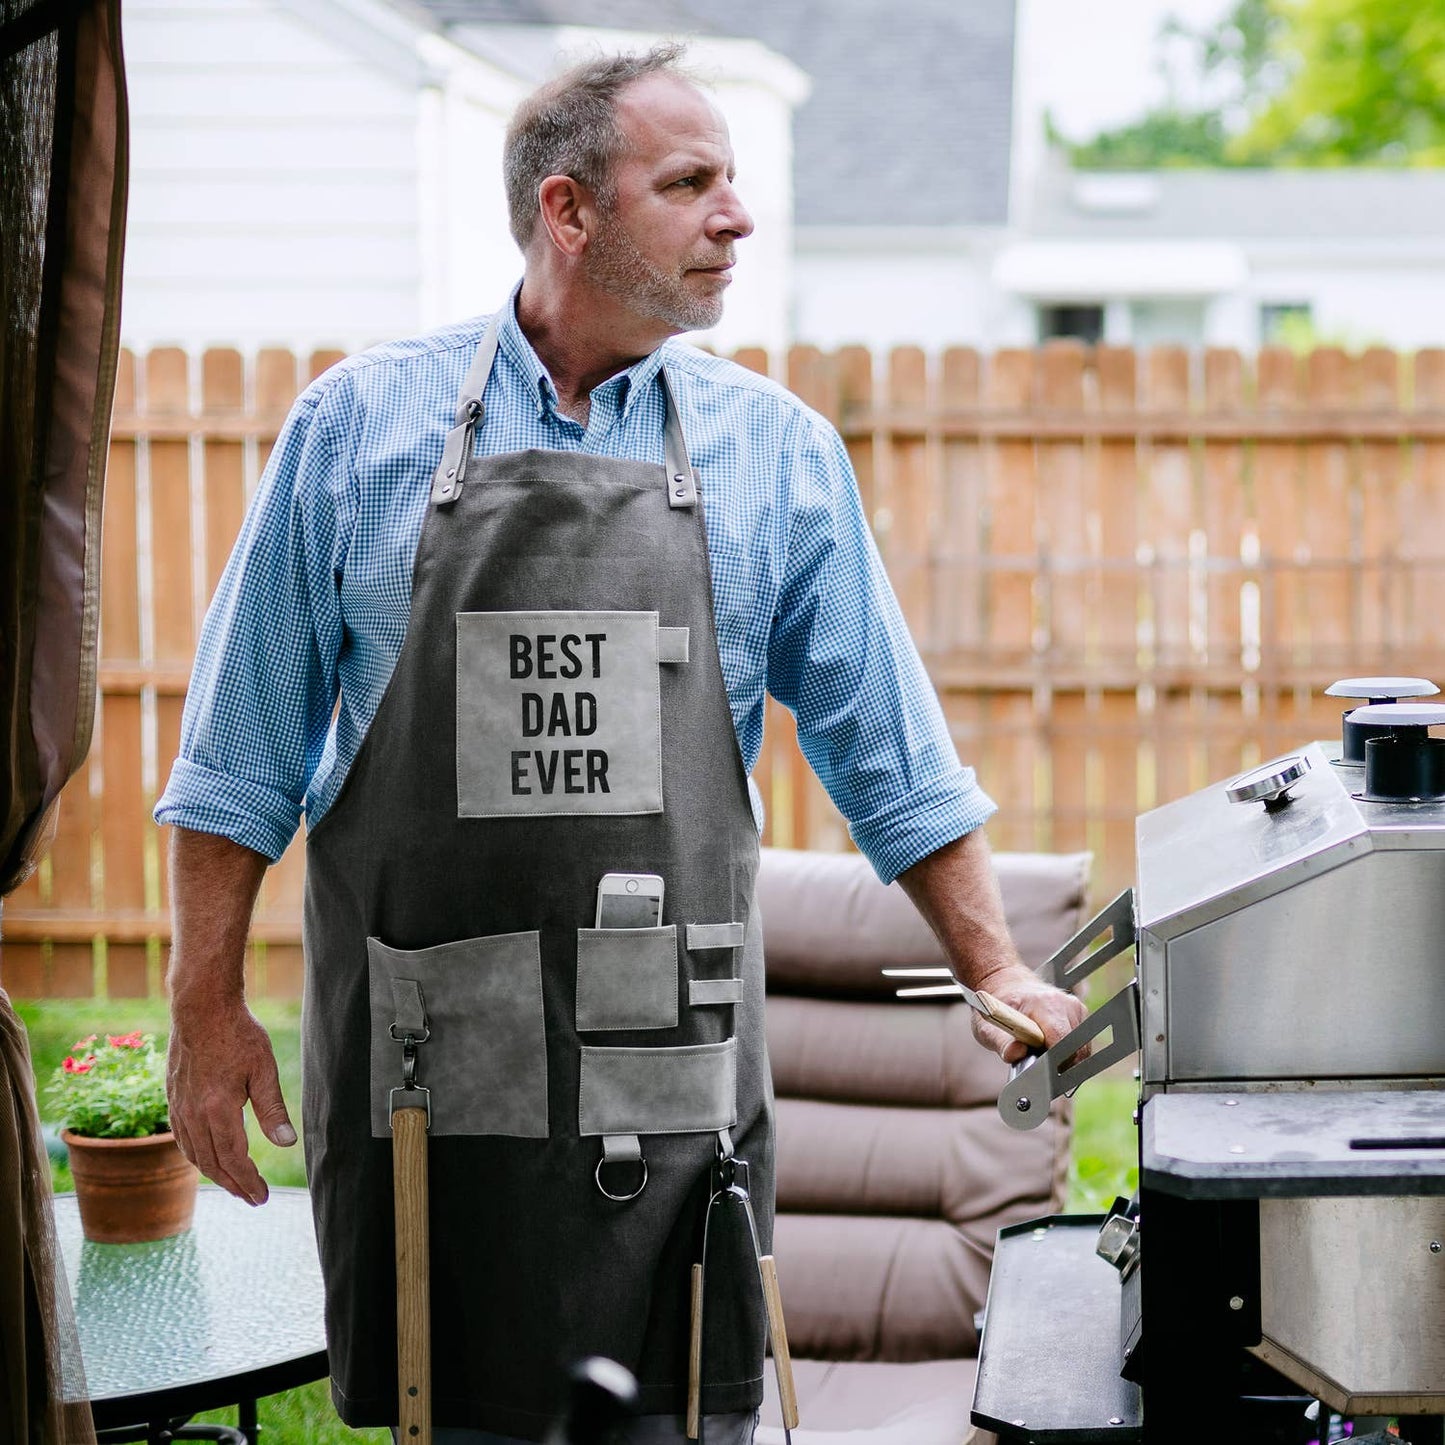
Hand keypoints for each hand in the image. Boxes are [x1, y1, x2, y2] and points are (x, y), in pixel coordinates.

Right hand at [166, 1000, 295, 1204]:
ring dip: (214, 1173)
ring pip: (194, 1153)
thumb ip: (273, 1109)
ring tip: (234, 1183)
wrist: (201, 1008)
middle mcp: (193, 1114)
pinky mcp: (173, 1098)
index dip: (247, 1181)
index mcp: (217, 1109)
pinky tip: (208, 1158)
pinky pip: (182, 1138)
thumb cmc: (238, 1034)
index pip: (233, 1158)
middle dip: (233, 1184)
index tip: (261, 1197)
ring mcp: (179, 1107)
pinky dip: (197, 1155)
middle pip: (212, 1162)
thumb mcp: (263, 1069)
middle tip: (252, 1198)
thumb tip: (287, 1142)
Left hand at [968, 961, 1087, 1064]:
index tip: (1041, 1072)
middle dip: (1059, 1063)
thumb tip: (1017, 1053)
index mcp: (1042, 1003)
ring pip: (1080, 1047)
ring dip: (1064, 1057)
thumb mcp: (988, 1028)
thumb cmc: (998, 1008)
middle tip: (1038, 1064)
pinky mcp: (1079, 1011)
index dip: (1053, 1062)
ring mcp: (1074, 1006)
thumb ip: (1002, 1043)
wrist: (1008, 985)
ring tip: (1041, 1050)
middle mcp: (1063, 1002)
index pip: (1061, 1040)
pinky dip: (1068, 1050)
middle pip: (1074, 1047)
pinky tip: (1049, 1045)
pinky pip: (1081, 1042)